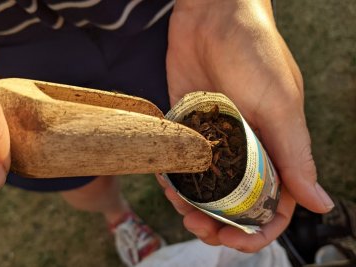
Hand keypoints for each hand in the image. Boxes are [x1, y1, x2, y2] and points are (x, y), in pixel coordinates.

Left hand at [162, 0, 333, 251]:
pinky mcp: (189, 127)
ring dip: (193, 205)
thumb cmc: (253, 52)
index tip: (235, 240)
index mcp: (276, 148)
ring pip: (205, 188)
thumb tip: (319, 203)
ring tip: (179, 207)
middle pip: (236, 202)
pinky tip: (166, 182)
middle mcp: (247, 148)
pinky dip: (174, 178)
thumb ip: (295, 155)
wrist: (212, 15)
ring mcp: (215, 139)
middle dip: (220, 223)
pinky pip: (181, 163)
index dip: (258, 230)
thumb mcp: (279, 105)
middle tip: (200, 227)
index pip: (274, 203)